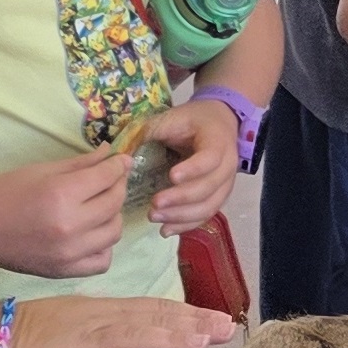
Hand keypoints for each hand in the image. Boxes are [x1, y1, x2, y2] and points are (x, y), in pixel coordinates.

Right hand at [0, 149, 131, 276]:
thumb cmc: (5, 191)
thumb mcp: (43, 170)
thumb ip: (81, 165)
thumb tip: (112, 155)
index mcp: (62, 195)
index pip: (107, 177)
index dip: (118, 166)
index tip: (120, 161)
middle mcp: (70, 226)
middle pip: (115, 203)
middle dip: (117, 186)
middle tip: (109, 180)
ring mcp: (69, 253)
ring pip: (114, 232)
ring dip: (111, 216)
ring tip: (98, 206)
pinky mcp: (64, 271)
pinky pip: (102, 261)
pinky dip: (103, 246)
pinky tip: (91, 234)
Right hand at [3, 295, 238, 347]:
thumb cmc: (37, 334)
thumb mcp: (86, 325)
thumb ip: (121, 332)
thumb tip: (154, 338)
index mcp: (107, 312)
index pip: (156, 310)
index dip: (191, 314)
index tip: (223, 319)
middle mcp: (102, 322)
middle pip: (153, 319)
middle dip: (192, 323)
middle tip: (228, 328)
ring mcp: (84, 343)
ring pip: (131, 337)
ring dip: (166, 338)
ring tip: (200, 341)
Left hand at [142, 98, 240, 233]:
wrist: (217, 122)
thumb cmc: (191, 121)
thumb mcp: (172, 117)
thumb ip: (150, 131)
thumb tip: (120, 153)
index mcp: (218, 141)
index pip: (210, 159)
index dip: (193, 170)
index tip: (171, 176)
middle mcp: (228, 166)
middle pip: (209, 188)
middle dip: (181, 199)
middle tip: (154, 204)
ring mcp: (225, 184)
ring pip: (209, 206)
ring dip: (181, 216)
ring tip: (155, 217)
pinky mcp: (218, 197)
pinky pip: (206, 215)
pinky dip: (186, 225)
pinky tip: (166, 230)